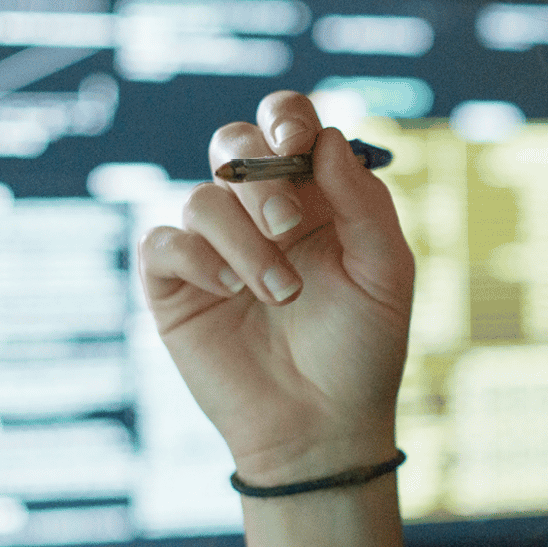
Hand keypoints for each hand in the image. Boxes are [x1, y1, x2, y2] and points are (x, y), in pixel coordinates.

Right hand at [137, 92, 414, 483]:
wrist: (323, 427)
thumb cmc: (362, 350)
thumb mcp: (385, 273)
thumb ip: (363, 203)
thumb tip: (326, 139)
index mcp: (314, 198)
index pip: (288, 126)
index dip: (286, 119)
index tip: (297, 148)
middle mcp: (259, 214)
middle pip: (233, 144)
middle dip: (261, 176)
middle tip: (290, 225)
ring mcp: (214, 249)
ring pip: (203, 198)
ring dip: (244, 240)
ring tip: (282, 294)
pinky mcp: (175, 287)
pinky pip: (163, 242)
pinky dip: (197, 258)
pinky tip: (229, 292)